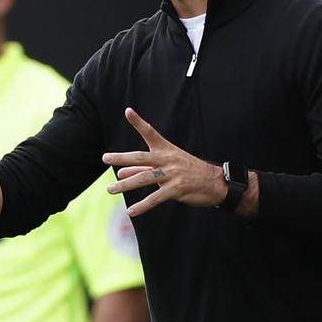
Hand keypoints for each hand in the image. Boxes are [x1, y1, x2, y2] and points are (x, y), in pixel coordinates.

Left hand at [101, 107, 225, 216]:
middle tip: (105, 158)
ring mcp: (172, 174)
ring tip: (110, 189)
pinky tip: (131, 211)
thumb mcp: (167, 166)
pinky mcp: (177, 189)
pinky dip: (142, 205)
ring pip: (144, 178)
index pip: (150, 133)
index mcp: (166, 150)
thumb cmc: (189, 172)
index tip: (128, 111)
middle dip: (121, 158)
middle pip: (141, 157)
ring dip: (126, 184)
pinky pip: (155, 198)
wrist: (216, 183)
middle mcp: (168, 159)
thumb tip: (121, 173)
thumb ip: (142, 169)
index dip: (138, 122)